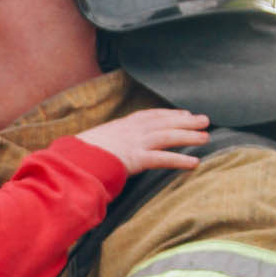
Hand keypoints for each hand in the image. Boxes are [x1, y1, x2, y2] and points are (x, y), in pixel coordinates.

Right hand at [75, 108, 209, 173]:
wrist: (70, 161)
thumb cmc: (76, 155)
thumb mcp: (92, 144)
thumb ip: (105, 145)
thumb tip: (107, 150)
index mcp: (119, 126)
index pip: (148, 116)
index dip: (167, 114)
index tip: (183, 113)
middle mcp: (129, 131)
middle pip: (163, 122)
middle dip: (185, 120)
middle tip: (204, 120)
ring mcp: (133, 144)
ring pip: (167, 136)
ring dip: (188, 136)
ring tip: (206, 137)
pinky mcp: (135, 159)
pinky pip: (162, 159)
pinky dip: (179, 160)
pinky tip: (194, 163)